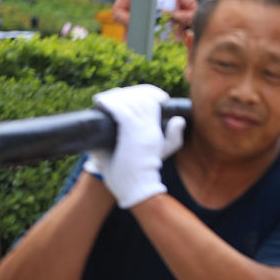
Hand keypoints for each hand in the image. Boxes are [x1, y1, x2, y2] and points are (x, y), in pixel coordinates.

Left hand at [88, 84, 185, 208]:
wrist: (139, 187)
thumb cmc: (144, 171)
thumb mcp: (164, 151)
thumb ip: (173, 136)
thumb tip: (179, 120)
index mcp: (157, 128)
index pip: (152, 97)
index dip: (144, 91)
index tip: (128, 93)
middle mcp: (151, 125)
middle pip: (140, 95)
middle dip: (126, 92)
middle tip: (112, 96)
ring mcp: (141, 128)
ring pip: (130, 100)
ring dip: (115, 96)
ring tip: (104, 99)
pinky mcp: (130, 133)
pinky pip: (120, 109)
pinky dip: (108, 102)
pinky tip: (100, 102)